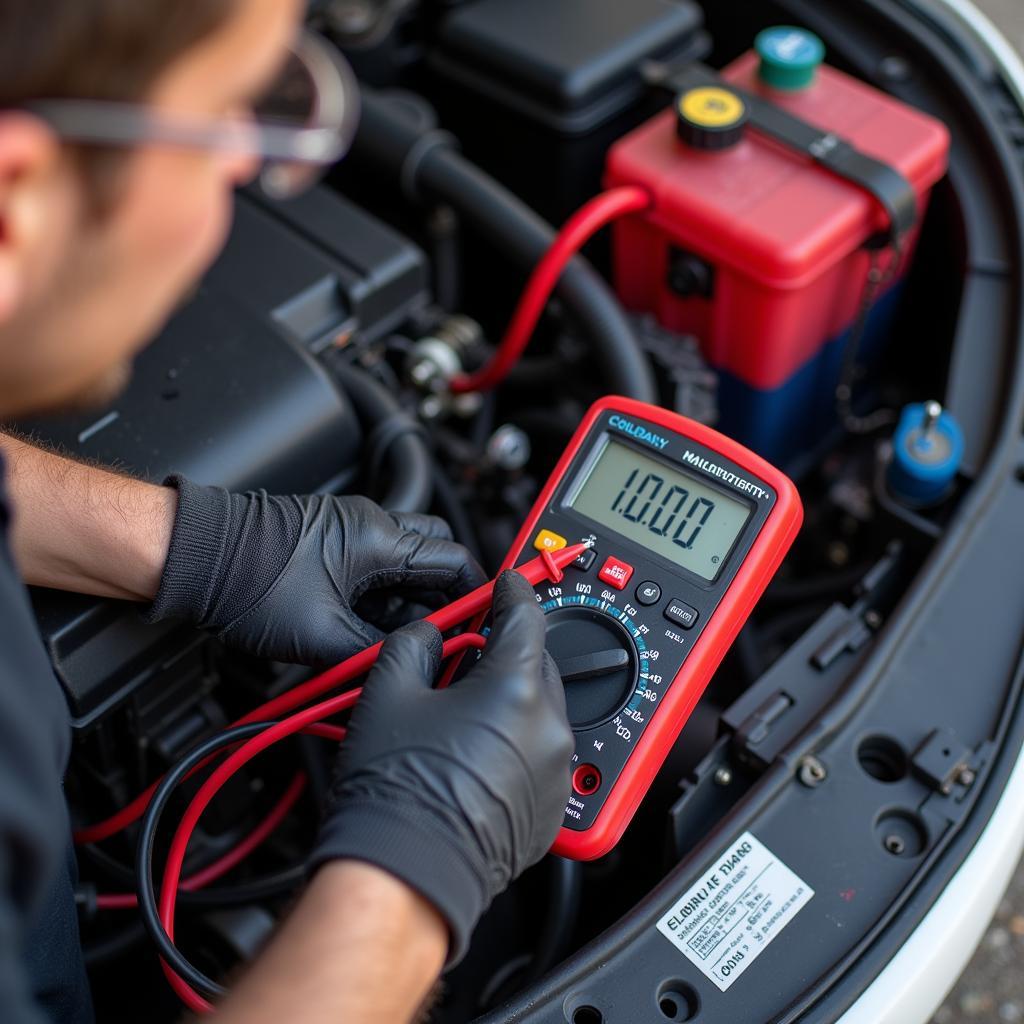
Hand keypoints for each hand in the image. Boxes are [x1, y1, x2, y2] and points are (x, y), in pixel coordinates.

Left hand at [146, 479, 486, 664]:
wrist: (198, 559)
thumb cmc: (249, 580)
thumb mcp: (323, 635)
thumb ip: (375, 654)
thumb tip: (403, 667)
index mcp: (381, 538)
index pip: (454, 560)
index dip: (473, 594)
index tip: (478, 621)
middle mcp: (371, 526)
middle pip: (434, 554)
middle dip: (444, 592)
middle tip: (443, 630)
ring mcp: (347, 532)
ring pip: (402, 563)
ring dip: (409, 597)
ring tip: (399, 639)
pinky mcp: (327, 544)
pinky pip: (372, 568)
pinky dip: (380, 596)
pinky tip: (369, 629)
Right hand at [310, 570, 573, 964]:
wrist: (405, 874)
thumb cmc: (396, 791)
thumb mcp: (389, 691)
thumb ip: (416, 642)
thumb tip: (432, 634)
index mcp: (516, 689)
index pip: (526, 615)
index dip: (512, 589)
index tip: (507, 580)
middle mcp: (549, 728)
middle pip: (538, 663)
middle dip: (506, 652)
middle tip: (467, 655)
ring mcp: (556, 771)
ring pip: (541, 711)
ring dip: (512, 700)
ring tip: (461, 715)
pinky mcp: (553, 808)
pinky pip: (542, 755)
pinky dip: (518, 743)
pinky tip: (476, 755)